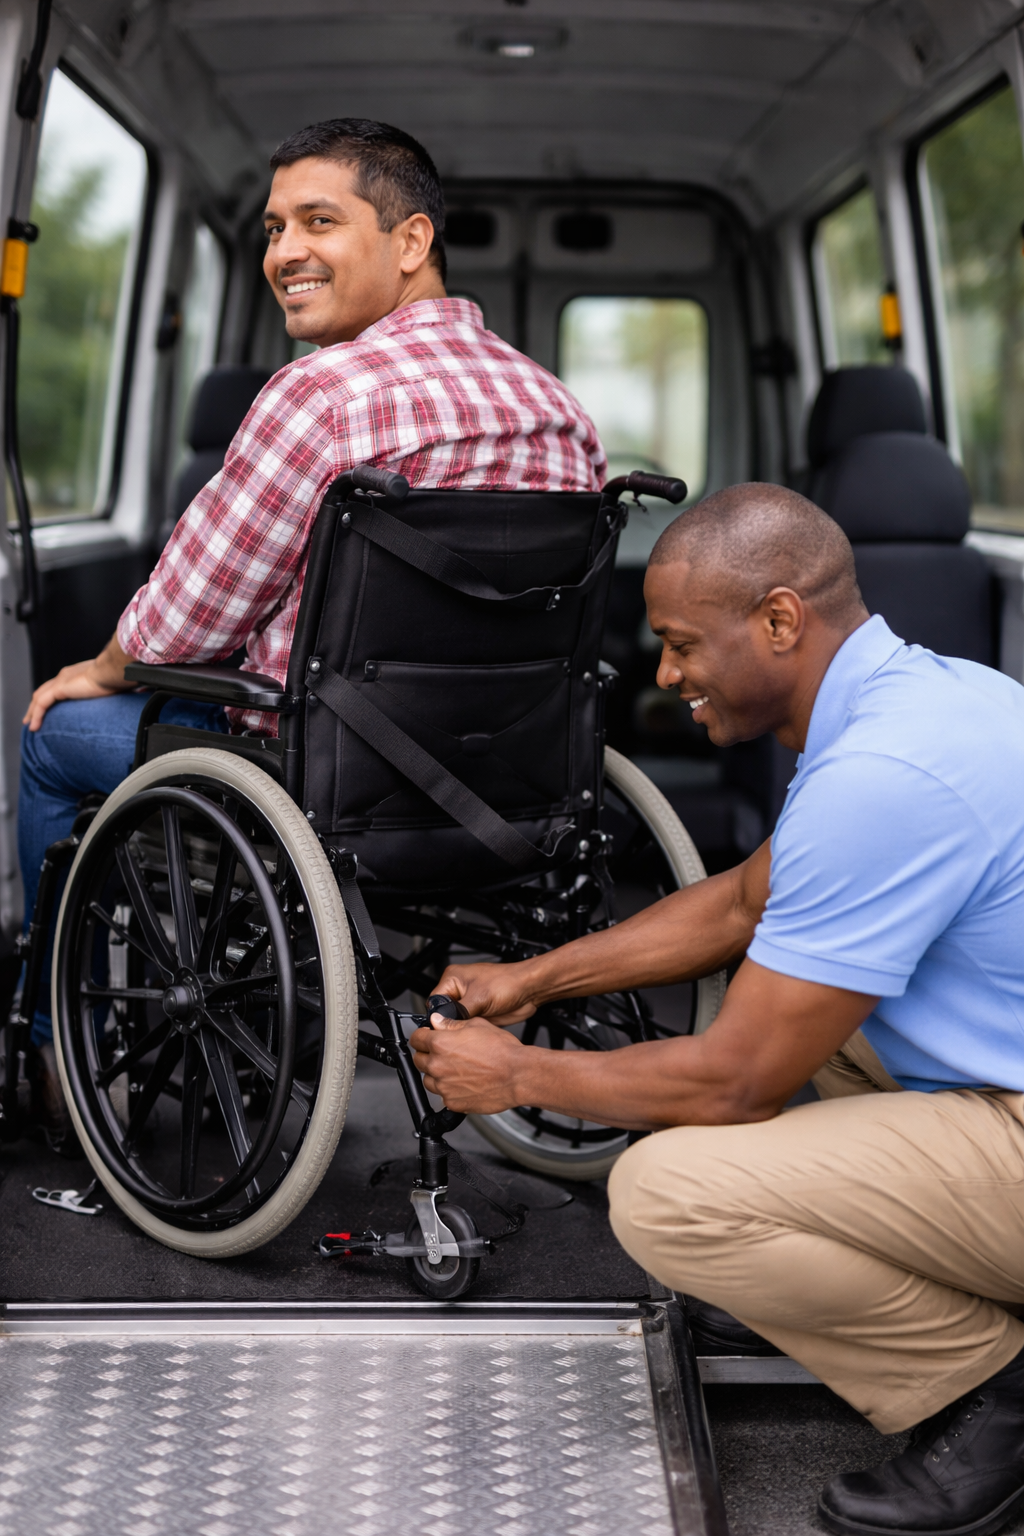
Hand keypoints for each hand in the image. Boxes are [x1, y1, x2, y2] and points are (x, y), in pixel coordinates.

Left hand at [23, 635, 132, 730]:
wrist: (112, 671)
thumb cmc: (116, 677)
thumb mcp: (110, 687)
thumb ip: (113, 693)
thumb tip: (135, 697)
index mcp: (75, 675)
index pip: (56, 687)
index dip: (48, 698)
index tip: (46, 709)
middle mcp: (64, 676)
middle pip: (43, 692)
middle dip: (35, 706)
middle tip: (31, 718)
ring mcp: (60, 682)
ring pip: (39, 698)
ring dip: (32, 712)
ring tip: (30, 725)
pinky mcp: (59, 689)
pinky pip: (42, 704)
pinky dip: (36, 715)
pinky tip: (34, 726)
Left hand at [410, 1016, 525, 1112]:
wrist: (517, 1076)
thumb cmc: (502, 1051)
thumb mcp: (477, 1025)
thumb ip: (451, 1023)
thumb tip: (437, 1021)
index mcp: (440, 1044)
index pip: (416, 1039)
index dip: (422, 1036)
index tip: (427, 1037)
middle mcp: (438, 1066)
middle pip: (419, 1060)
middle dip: (428, 1055)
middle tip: (444, 1053)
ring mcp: (444, 1087)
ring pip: (429, 1081)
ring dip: (437, 1074)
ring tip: (456, 1070)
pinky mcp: (453, 1103)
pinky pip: (443, 1097)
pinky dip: (450, 1091)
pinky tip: (464, 1083)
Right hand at [429, 960, 539, 1027]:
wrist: (529, 991)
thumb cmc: (507, 983)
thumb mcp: (478, 998)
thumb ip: (458, 1012)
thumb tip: (444, 1024)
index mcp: (453, 978)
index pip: (434, 1001)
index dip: (438, 1015)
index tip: (442, 1027)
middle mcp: (459, 990)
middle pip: (444, 1012)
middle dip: (450, 1023)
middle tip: (457, 1030)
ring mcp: (469, 1002)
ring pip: (456, 1021)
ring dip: (462, 1027)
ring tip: (469, 1030)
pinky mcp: (478, 1012)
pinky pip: (467, 1025)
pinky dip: (470, 1030)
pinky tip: (476, 1032)